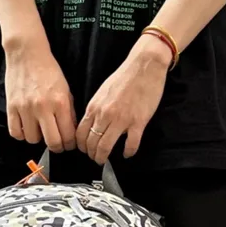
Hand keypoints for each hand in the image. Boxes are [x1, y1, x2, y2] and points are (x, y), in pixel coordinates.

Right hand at [4, 45, 76, 151]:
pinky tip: (26, 126)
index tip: (68, 144)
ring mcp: (26, 108)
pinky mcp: (11, 107)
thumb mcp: (66, 91)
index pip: (68, 136)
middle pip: (52, 143)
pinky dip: (21, 133)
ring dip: (37, 137)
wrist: (27, 53)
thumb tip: (71, 134)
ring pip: (33, 140)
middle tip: (56, 142)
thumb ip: (69, 113)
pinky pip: (15, 133)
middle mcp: (43, 107)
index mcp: (60, 103)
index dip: (70, 144)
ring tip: (39, 129)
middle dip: (56, 147)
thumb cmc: (48, 71)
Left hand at [77, 35, 171, 164]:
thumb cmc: (124, 77)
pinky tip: (127, 154)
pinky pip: (131, 144)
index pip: (81, 133)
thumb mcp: (102, 92)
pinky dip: (128, 152)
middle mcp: (105, 115)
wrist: (144, 66)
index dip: (82, 146)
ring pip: (106, 146)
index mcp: (94, 107)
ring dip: (104, 157)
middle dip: (92, 155)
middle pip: (92, 143)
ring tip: (105, 160)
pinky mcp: (138, 122)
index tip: (85, 151)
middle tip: (96, 158)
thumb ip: (96, 109)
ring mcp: (121, 120)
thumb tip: (91, 124)